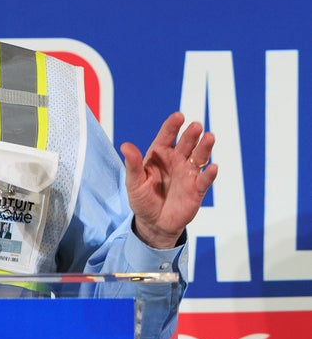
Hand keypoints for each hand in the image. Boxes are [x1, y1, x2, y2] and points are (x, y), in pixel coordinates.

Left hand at [120, 112, 217, 248]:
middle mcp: (176, 160)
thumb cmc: (142, 199)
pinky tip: (213, 167)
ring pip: (199, 157)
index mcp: (159, 155)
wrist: (154, 222)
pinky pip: (205, 180)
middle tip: (196, 125)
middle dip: (191, 134)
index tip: (178, 116)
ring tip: (210, 137)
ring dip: (205, 147)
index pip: (166, 136)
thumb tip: (125, 145)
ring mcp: (188, 173)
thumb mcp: (133, 182)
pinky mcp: (197, 189)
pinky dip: (210, 174)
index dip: (172, 126)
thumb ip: (132, 164)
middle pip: (186, 144)